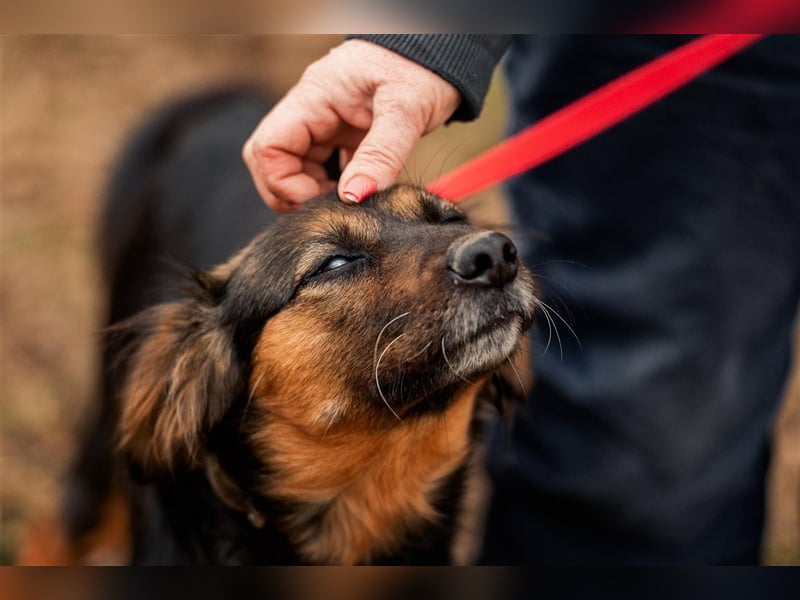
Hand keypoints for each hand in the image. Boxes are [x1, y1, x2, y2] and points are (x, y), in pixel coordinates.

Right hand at [243, 39, 461, 211]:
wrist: (442, 53)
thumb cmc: (422, 69)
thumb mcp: (406, 109)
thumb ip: (381, 155)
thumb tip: (354, 198)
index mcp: (313, 98)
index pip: (268, 148)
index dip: (284, 184)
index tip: (324, 201)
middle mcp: (311, 111)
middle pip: (272, 162)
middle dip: (292, 193)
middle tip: (330, 211)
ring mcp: (326, 124)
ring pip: (297, 168)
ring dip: (315, 193)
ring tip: (351, 204)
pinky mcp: (344, 135)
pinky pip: (325, 168)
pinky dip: (336, 187)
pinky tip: (360, 195)